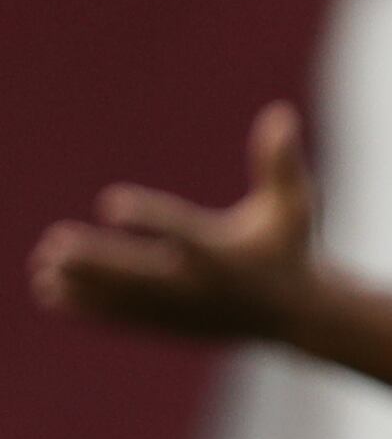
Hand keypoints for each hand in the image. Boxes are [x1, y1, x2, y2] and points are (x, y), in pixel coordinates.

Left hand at [33, 103, 322, 341]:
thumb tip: (282, 113)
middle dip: (100, 261)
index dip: (150, 218)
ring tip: (44, 265)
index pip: (185, 233)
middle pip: (143, 273)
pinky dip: (88, 306)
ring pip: (126, 297)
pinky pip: (125, 316)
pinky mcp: (174, 324)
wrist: (299, 316)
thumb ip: (281, 163)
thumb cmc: (292, 248)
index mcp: (228, 253)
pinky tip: (49, 293)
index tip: (112, 204)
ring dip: (84, 283)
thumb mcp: (295, 205)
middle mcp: (203, 285)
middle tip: (57, 244)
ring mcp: (186, 309)